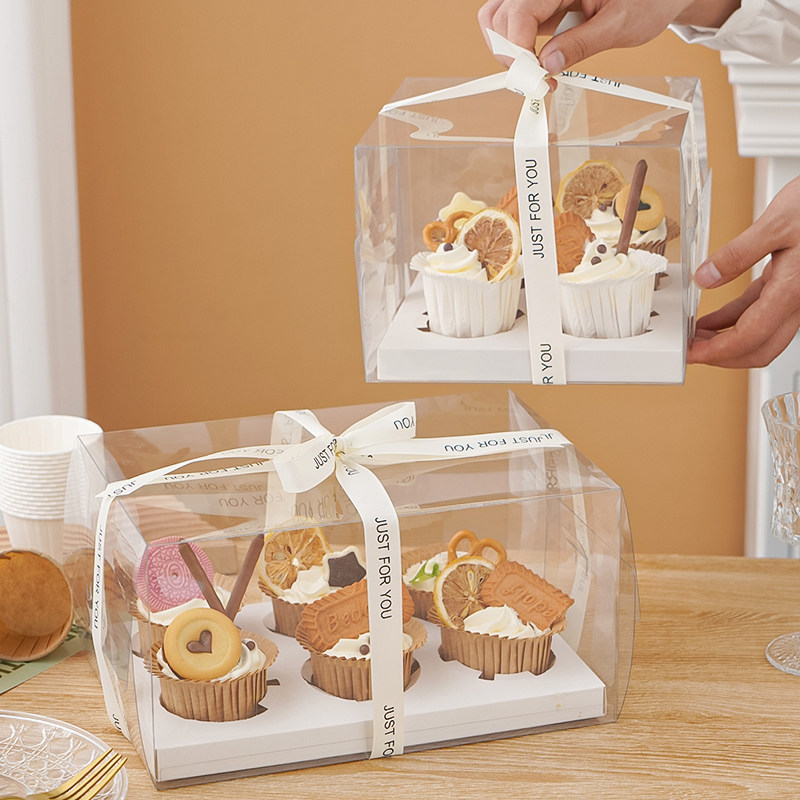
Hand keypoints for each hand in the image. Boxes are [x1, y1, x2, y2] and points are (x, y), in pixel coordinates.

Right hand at [478, 0, 738, 72]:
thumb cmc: (647, 0)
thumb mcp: (618, 25)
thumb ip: (581, 44)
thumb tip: (548, 66)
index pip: (520, 13)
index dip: (519, 49)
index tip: (535, 78)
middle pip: (498, 17)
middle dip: (510, 53)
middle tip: (536, 79)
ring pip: (496, 20)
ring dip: (508, 51)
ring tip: (536, 72)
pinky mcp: (540, 8)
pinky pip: (510, 25)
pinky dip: (515, 47)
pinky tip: (538, 62)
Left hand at [688, 176, 799, 367]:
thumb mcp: (776, 223)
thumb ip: (739, 253)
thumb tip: (706, 277)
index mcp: (793, 289)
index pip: (750, 336)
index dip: (718, 350)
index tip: (693, 353)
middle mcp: (797, 300)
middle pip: (759, 347)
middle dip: (723, 356)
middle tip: (692, 352)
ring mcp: (794, 296)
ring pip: (760, 334)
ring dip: (726, 340)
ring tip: (695, 337)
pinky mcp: (789, 286)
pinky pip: (760, 314)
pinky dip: (734, 320)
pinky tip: (712, 321)